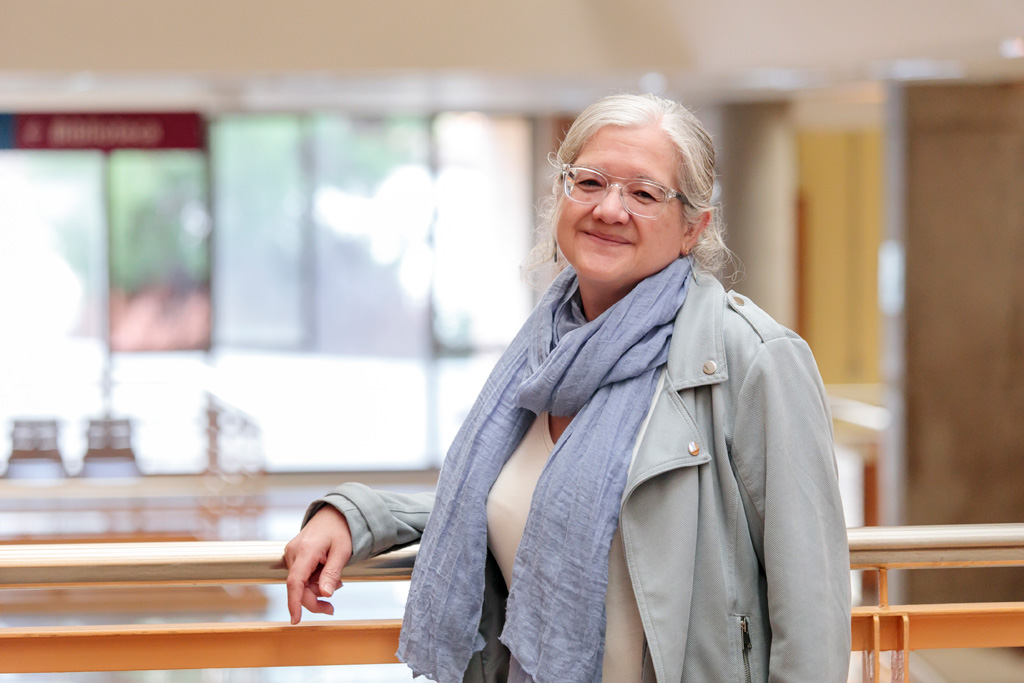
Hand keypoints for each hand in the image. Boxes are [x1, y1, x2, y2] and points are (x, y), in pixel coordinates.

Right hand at [283, 505, 352, 623]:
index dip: (294, 603)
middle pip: (298, 588)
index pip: (295, 582)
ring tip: (336, 580)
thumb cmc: (341, 530)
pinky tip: (326, 574)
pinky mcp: (294, 555)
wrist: (335, 513)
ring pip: (300, 584)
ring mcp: (292, 553)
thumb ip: (332, 573)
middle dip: (314, 600)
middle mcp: (293, 552)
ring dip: (316, 589)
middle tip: (331, 608)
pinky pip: (301, 576)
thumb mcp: (342, 551)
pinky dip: (313, 581)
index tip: (295, 620)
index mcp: (305, 551)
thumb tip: (325, 594)